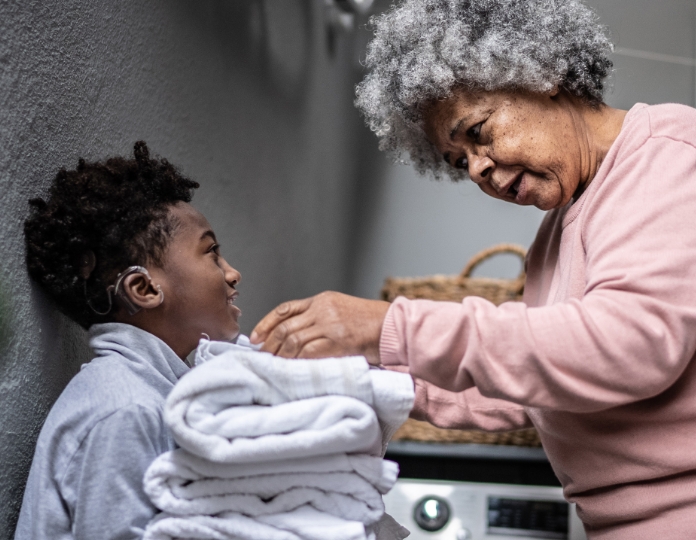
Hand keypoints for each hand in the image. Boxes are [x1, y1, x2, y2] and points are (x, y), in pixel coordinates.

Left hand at [250, 291, 389, 364]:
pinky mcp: (337, 342)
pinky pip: (307, 353)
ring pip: (292, 340)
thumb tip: (292, 337)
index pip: (285, 309)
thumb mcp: (341, 310)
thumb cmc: (369, 323)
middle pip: (285, 326)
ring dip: (279, 355)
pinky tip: (289, 369)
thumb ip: (319, 318)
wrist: (393, 326)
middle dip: (269, 344)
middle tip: (261, 358)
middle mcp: (322, 310)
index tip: (254, 338)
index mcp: (322, 300)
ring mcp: (329, 325)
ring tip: (272, 366)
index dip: (266, 324)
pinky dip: (294, 362)